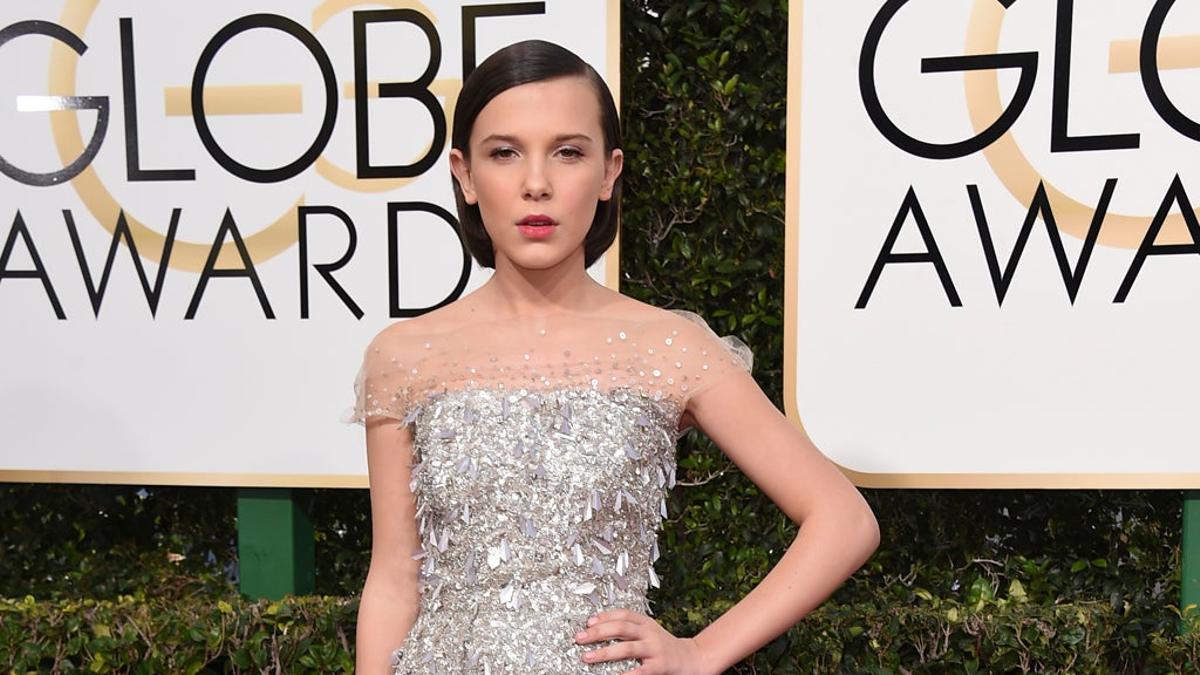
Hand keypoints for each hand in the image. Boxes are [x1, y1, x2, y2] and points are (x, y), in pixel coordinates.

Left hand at [573, 609, 710, 674]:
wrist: (693, 658)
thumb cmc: (664, 646)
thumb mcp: (649, 632)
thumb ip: (630, 630)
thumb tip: (598, 628)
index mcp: (646, 623)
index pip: (623, 614)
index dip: (604, 616)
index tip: (588, 622)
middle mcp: (649, 633)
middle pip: (621, 628)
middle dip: (598, 632)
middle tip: (580, 638)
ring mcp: (655, 649)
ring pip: (627, 648)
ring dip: (605, 652)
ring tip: (588, 657)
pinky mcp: (660, 665)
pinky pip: (640, 670)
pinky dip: (626, 673)